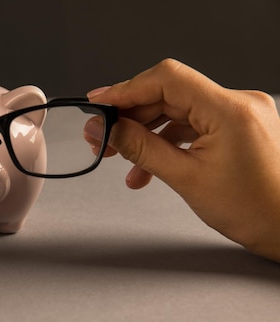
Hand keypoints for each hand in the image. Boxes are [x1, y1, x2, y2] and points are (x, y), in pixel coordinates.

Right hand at [85, 59, 279, 261]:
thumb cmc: (254, 209)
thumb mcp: (185, 178)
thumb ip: (140, 148)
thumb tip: (105, 130)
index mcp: (230, 110)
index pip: (167, 80)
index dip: (126, 88)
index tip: (98, 104)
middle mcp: (237, 103)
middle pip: (168, 94)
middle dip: (131, 115)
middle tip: (101, 136)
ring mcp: (238, 115)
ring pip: (176, 111)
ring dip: (144, 132)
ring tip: (119, 156)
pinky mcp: (235, 127)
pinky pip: (191, 126)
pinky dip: (165, 142)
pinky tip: (145, 168)